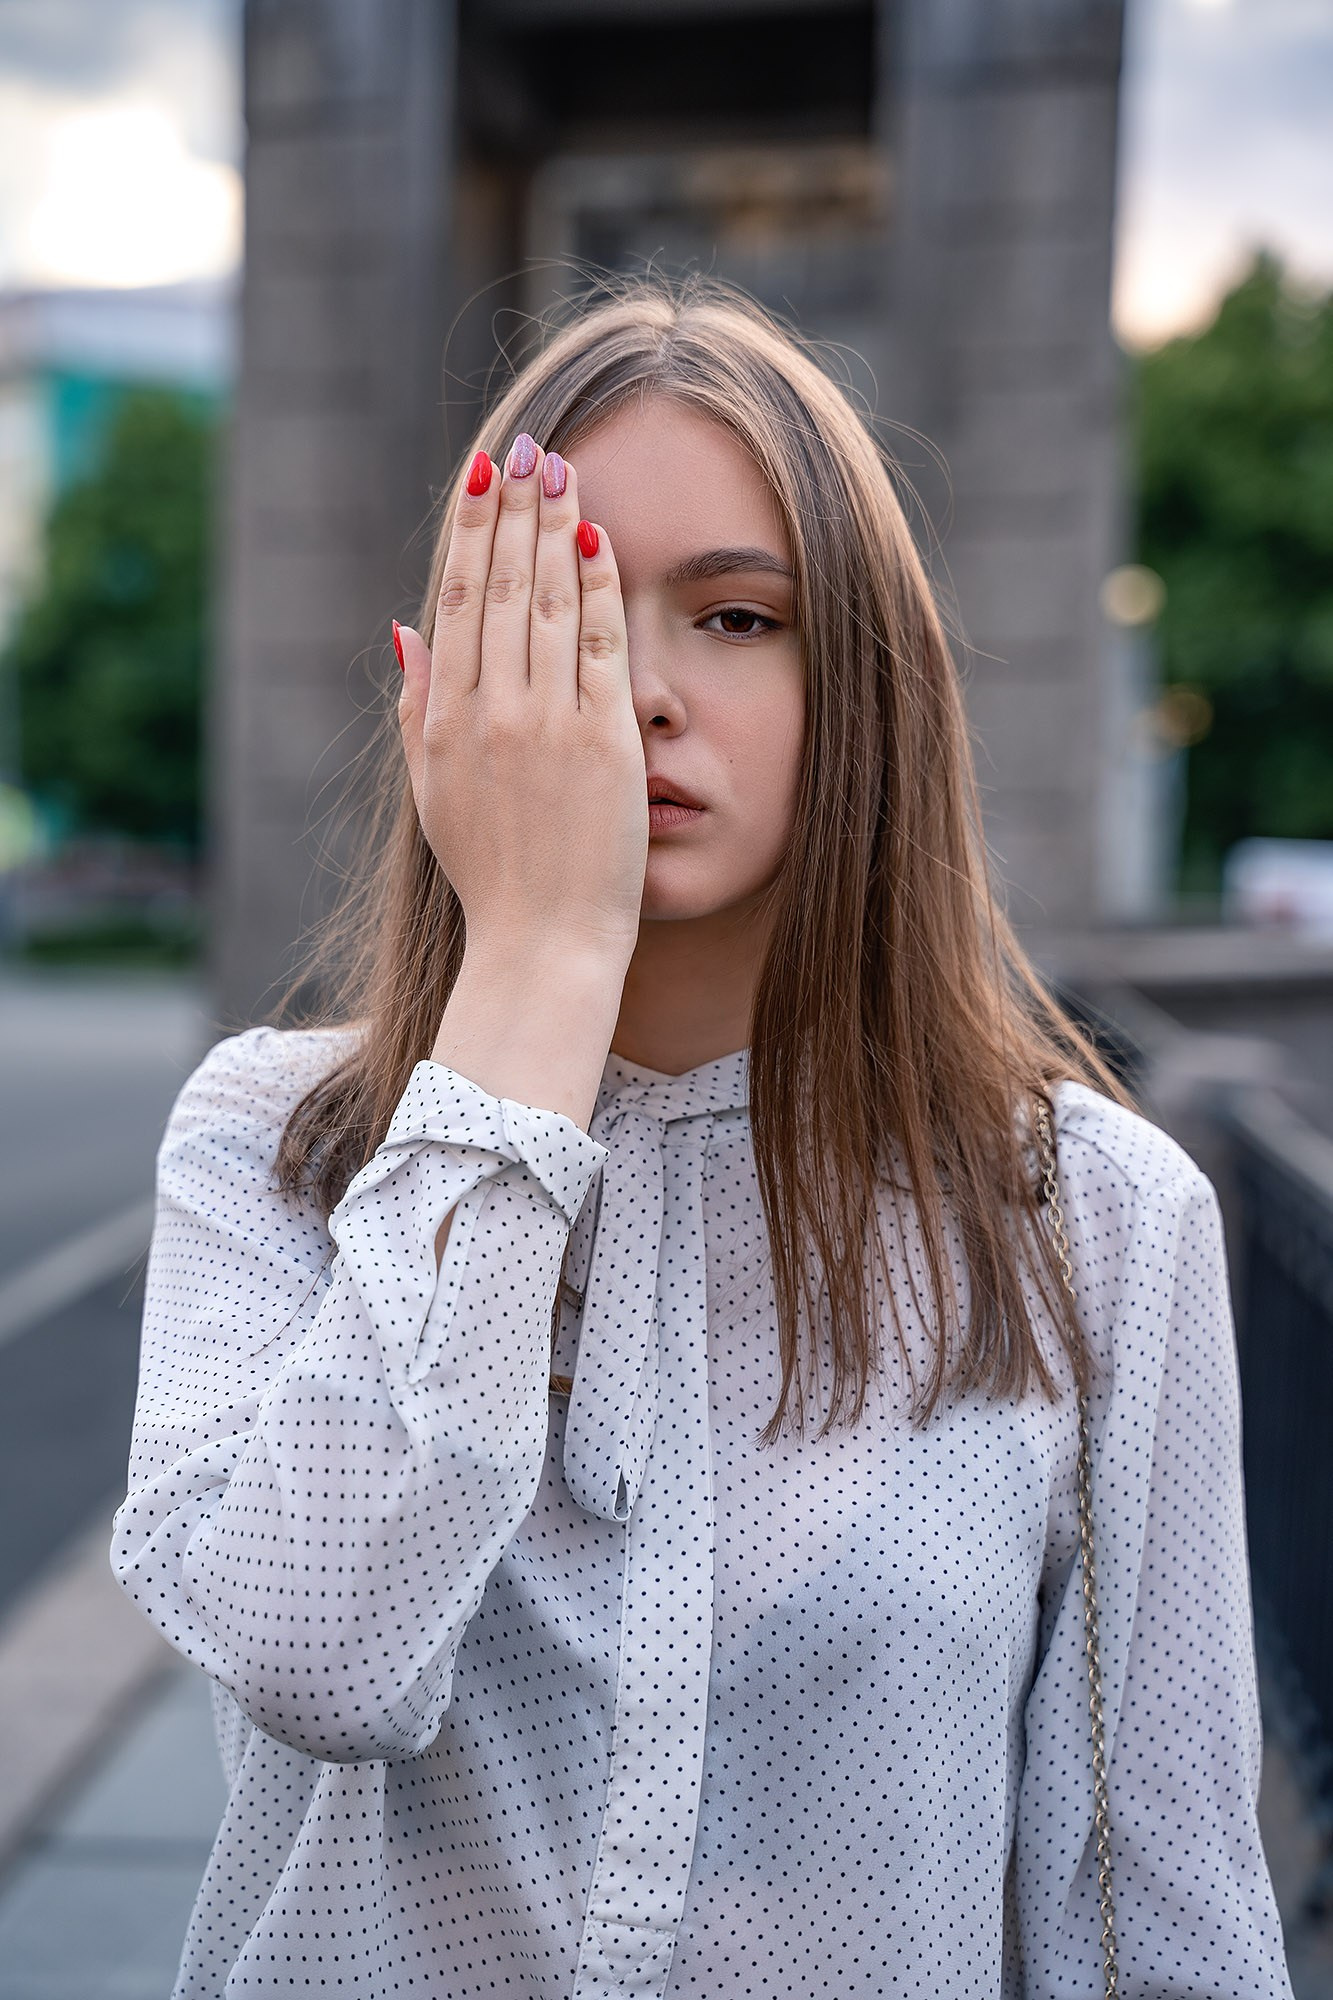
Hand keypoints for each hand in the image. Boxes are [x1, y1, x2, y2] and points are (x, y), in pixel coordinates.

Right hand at [396, 434, 647, 965]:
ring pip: (549, 601)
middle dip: (513, 509)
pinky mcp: (603, 739)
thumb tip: (405, 625)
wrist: (543, 940)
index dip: (471, 531)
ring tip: (563, 471)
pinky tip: (599, 540)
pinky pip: (601, 644)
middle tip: (527, 448)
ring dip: (556, 528)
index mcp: (442, 719)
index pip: (457, 599)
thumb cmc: (492, 873)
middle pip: (502, 585)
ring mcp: (547, 722)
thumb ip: (416, 705)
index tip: (481, 476)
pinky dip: (599, 587)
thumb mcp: (432, 791)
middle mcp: (490, 711)